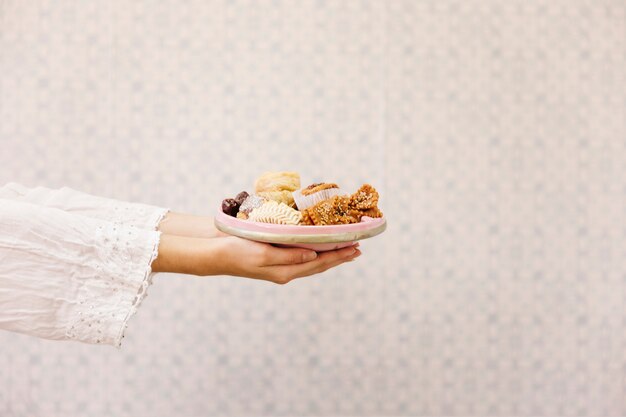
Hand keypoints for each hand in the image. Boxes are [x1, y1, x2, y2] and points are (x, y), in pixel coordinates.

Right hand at [214, 236, 360, 283]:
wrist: (215, 254)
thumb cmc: (237, 252)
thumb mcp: (264, 253)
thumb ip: (289, 255)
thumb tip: (313, 255)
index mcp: (285, 272)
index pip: (319, 263)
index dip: (338, 256)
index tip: (355, 248)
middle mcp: (286, 272)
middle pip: (319, 264)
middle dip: (338, 257)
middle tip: (358, 249)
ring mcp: (280, 267)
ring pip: (311, 262)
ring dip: (329, 255)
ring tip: (344, 249)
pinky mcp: (274, 259)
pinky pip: (301, 257)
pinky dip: (314, 252)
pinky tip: (318, 247)